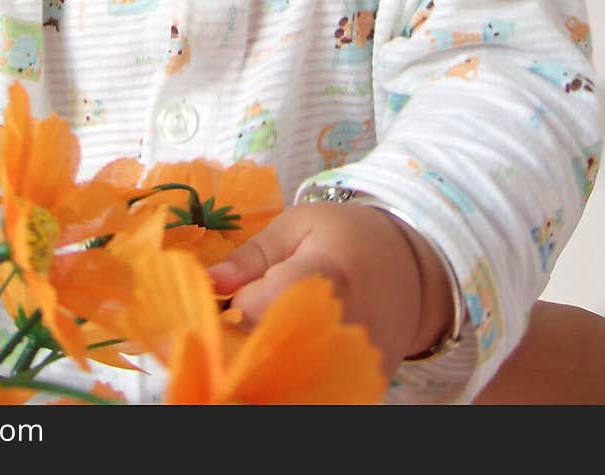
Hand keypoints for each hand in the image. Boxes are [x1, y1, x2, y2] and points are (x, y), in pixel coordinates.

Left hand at [208, 202, 452, 375]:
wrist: (409, 271)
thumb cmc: (344, 238)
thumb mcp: (297, 226)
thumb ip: (252, 256)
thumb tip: (209, 281)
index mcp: (326, 272)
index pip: (263, 307)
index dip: (231, 313)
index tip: (220, 308)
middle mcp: (346, 324)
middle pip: (274, 352)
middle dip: (242, 344)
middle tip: (235, 327)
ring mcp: (358, 361)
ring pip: (292, 380)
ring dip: (266, 365)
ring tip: (261, 340)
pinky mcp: (365, 386)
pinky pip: (314, 392)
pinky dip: (291, 382)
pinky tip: (285, 359)